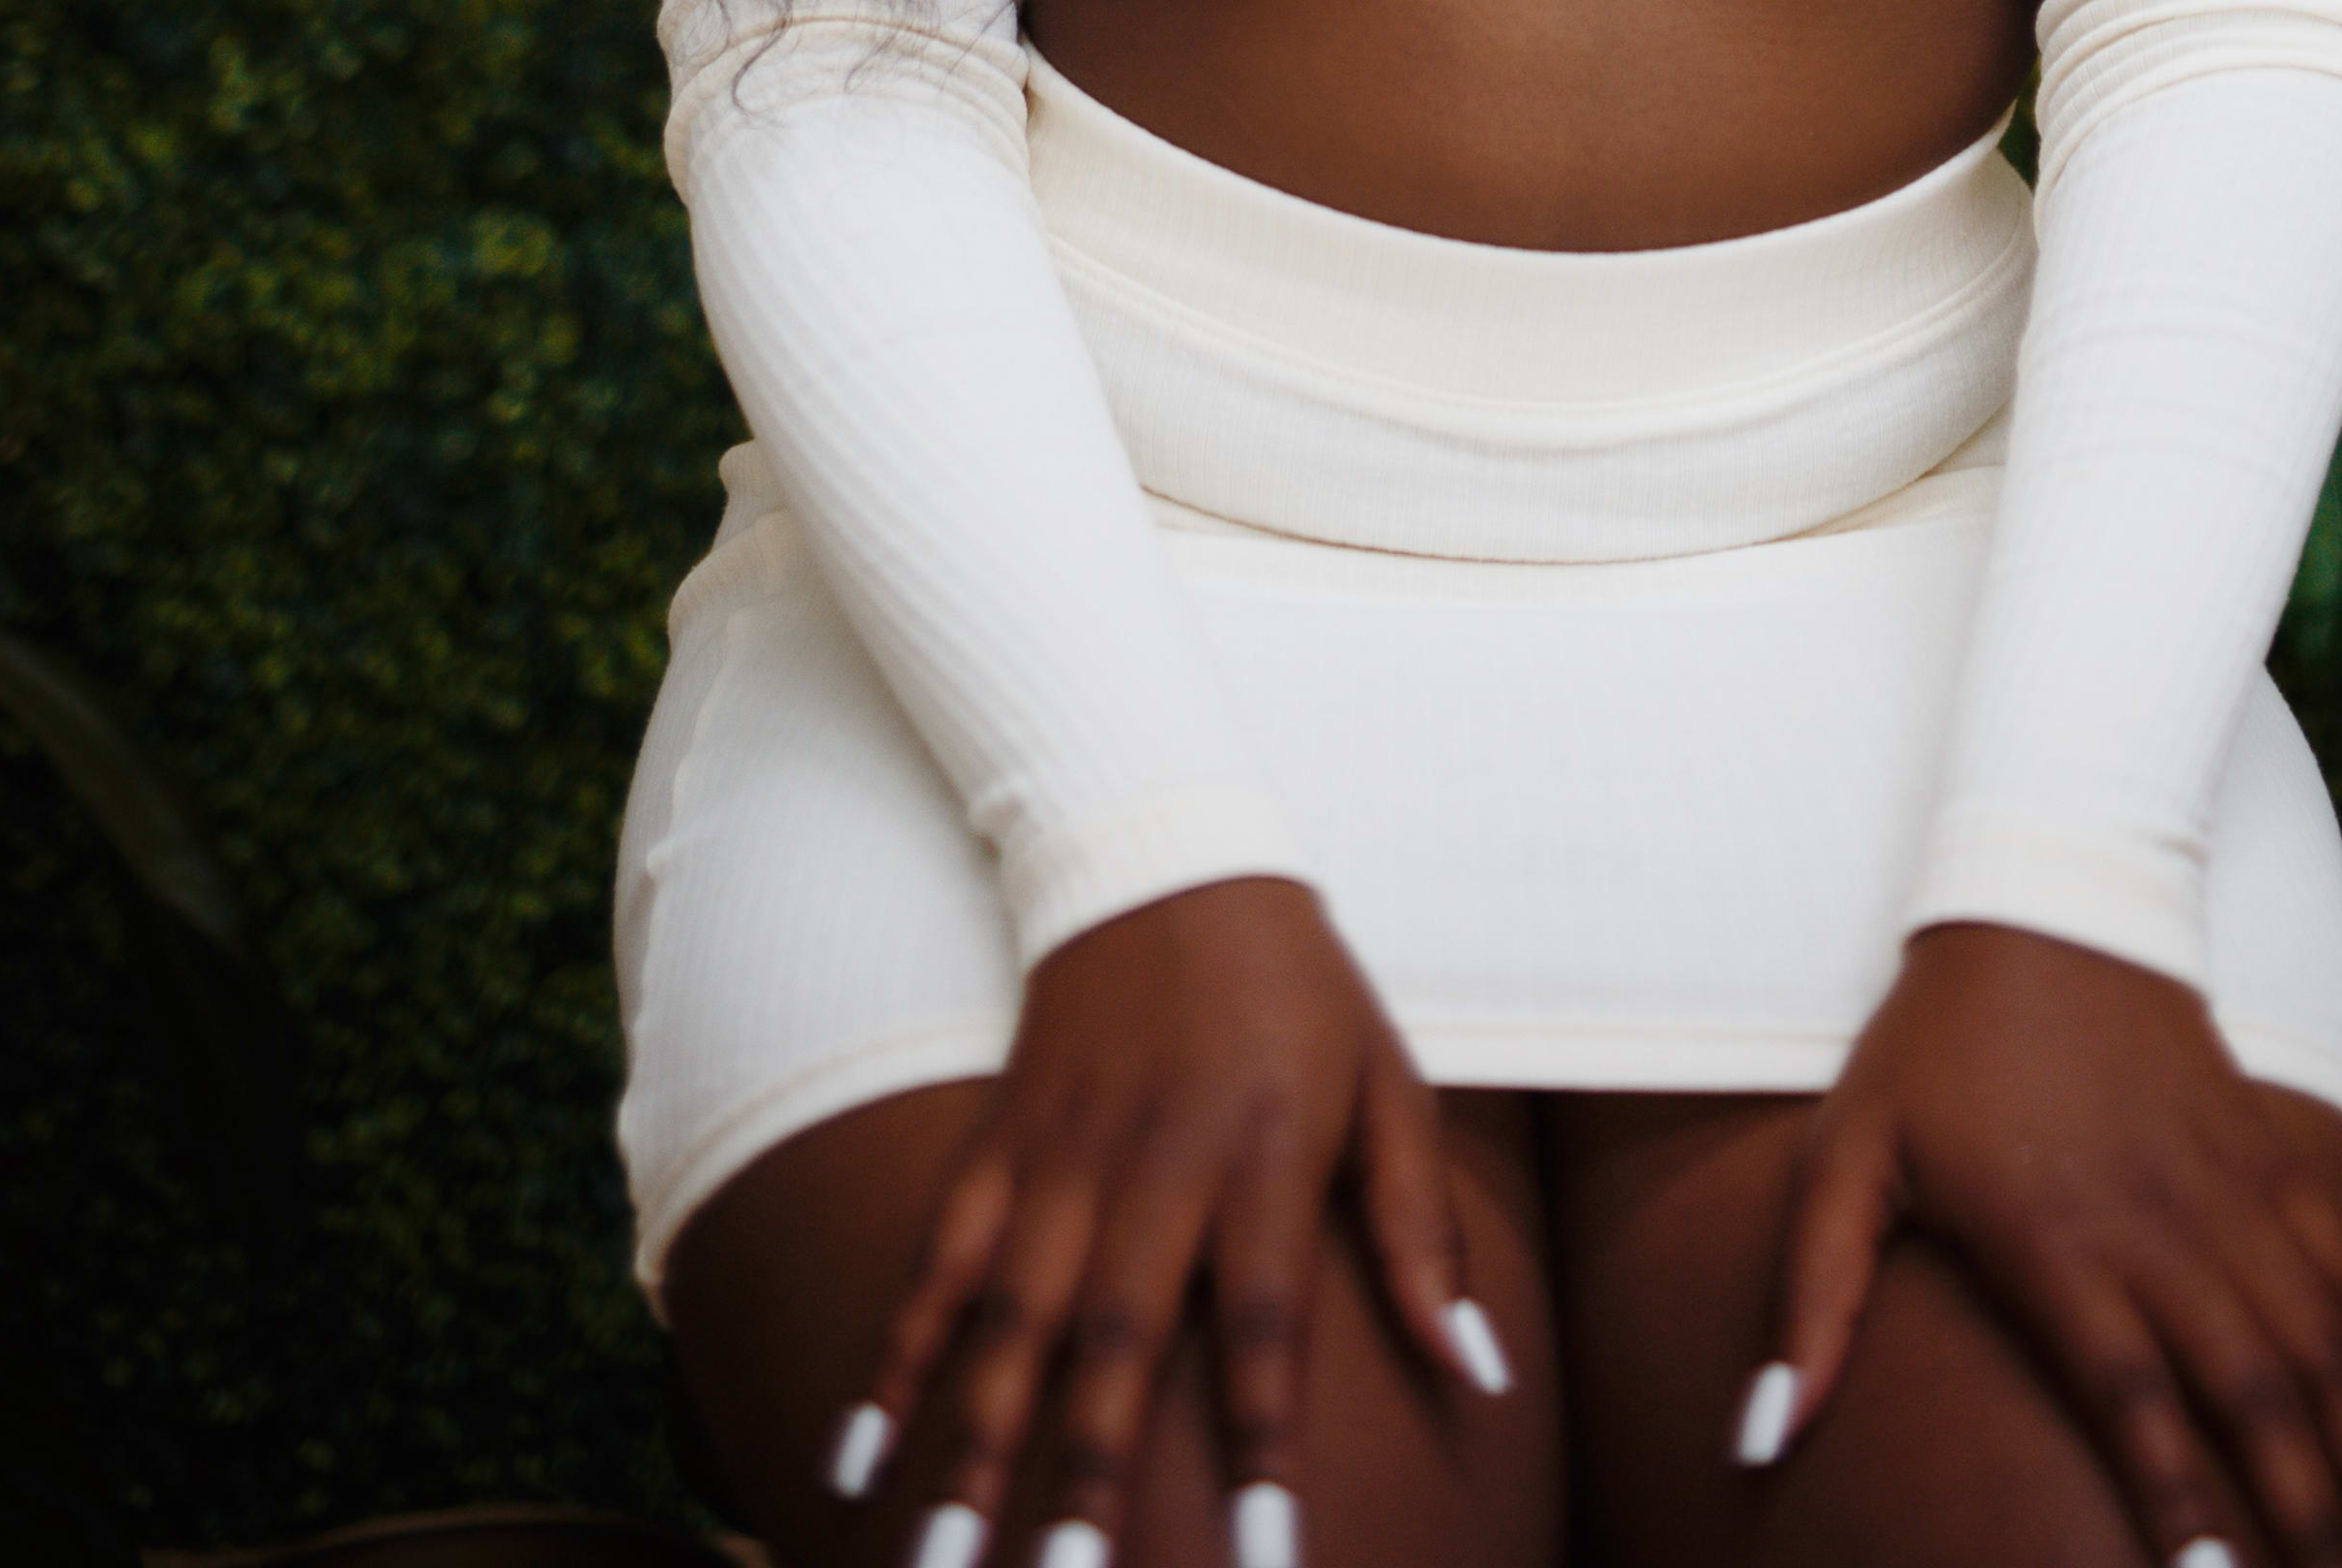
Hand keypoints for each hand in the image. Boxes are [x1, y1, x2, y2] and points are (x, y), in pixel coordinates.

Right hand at [839, 874, 1502, 1558]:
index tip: (1273, 1559)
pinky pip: (938, 1259)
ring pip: (1012, 1314)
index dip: (1268, 1443)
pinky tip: (860, 1458)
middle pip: (1118, 1332)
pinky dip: (897, 1357)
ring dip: (977, 1442)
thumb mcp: (1391, 1081)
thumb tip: (1481, 1376)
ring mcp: (1063, 1149)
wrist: (1163, 845)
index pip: (1267, 1320)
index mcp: (1265, 1148)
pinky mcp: (1000, 1138)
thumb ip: (1423, 1233)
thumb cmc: (1299, 986)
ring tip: (947, 1562)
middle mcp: (1156, 1157)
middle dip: (1090, 1467)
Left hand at [1741, 923, 2341, 1567]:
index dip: (2181, 1501)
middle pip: (2253, 1392)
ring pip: (2318, 1344)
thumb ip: (1810, 1302)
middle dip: (2309, 1514)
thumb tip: (1755, 1442)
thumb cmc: (1930, 1046)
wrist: (2048, 894)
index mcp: (2054, 1240)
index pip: (2130, 1398)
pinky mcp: (2268, 1155)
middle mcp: (2158, 1225)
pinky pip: (2341, 1271)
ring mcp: (2225, 1188)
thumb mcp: (1846, 1159)